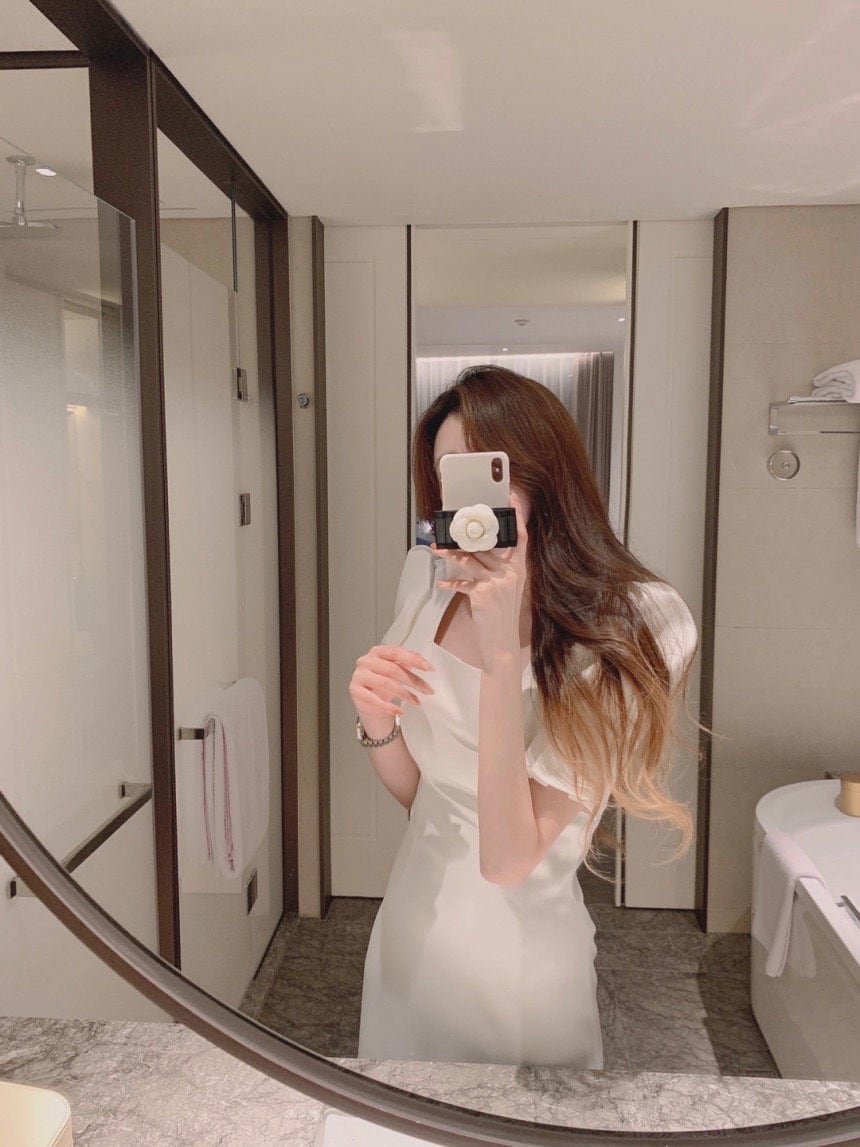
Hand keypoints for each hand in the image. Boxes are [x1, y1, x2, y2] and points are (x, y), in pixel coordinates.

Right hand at [349, 644, 435, 721]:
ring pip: (385, 683)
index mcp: (377, 652)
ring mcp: (359, 676)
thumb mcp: (395, 670)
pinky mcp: (355, 691)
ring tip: (416, 701)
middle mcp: (366, 661)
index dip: (414, 659)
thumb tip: (421, 659)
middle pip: (393, 669)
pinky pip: (374, 699)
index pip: (396, 651)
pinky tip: (399, 711)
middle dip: (413, 681)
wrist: (368, 700)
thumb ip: (406, 662)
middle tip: (427, 690)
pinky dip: (389, 707)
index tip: (429, 668)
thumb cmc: (382, 682)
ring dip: (404, 693)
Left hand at [431, 491, 528, 667]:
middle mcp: (511, 574)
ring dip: (451, 553)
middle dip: (465, 537)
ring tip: (437, 548)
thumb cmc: (502, 617)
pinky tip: (441, 581)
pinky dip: (450, 582)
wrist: (502, 645)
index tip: (510, 498)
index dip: (517, 518)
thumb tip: (478, 553)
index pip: (521, 538)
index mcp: (519, 570)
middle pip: (487, 546)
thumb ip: (499, 570)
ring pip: (470, 559)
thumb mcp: (507, 590)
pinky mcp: (483, 594)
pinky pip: (463, 582)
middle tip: (451, 528)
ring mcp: (498, 583)